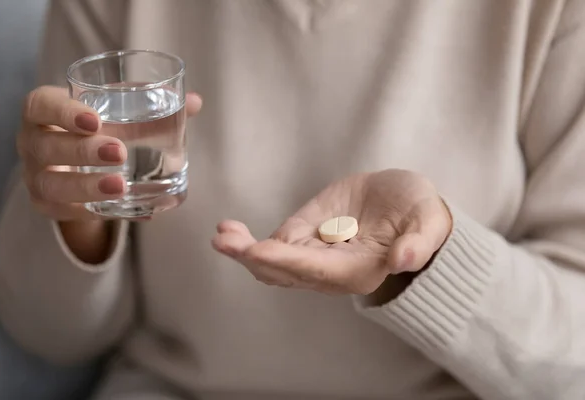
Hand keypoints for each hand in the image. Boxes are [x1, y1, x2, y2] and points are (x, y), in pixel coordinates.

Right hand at [17, 86, 202, 220]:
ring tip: (121, 187)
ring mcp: (37, 176)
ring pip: (51, 185)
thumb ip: (154, 105)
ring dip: (86, 186)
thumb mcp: (120, 112)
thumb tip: (196, 102)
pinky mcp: (48, 205)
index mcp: (44, 111)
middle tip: (119, 153)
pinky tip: (129, 211)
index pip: (40, 106)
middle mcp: (32, 142)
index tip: (95, 120)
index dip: (63, 112)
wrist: (77, 162)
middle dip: (83, 150)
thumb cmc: (100, 127)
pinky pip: (67, 213)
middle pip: (47, 146)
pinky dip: (99, 213)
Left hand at [212, 169, 451, 294]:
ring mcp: (313, 254)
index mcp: (358, 270)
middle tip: (226, 241)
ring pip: (271, 262)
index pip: (317, 270)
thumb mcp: (428, 221)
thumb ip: (419, 241)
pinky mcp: (304, 236)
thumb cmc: (420, 214)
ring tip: (224, 233)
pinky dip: (248, 241)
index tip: (257, 251)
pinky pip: (271, 247)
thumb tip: (404, 259)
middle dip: (254, 258)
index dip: (287, 261)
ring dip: (244, 249)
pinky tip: (229, 230)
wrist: (407, 205)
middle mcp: (330, 271)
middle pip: (284, 272)